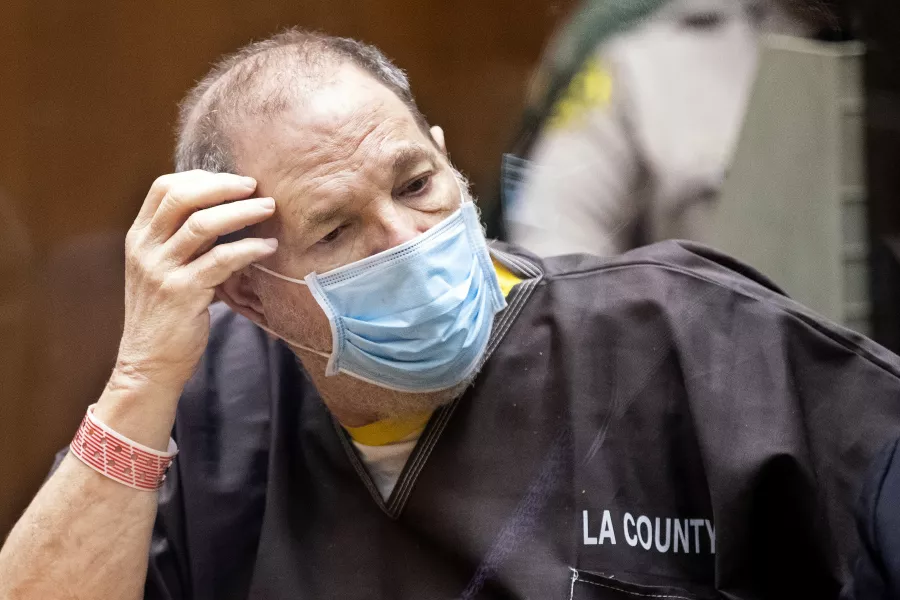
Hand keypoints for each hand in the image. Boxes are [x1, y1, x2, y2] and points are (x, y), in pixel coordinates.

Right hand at [113, 170, 276, 392]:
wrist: (148, 364)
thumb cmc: (166, 316)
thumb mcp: (163, 271)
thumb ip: (183, 242)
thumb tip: (224, 213)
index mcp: (139, 238)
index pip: (164, 188)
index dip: (201, 177)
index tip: (233, 182)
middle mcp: (145, 249)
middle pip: (182, 196)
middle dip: (224, 186)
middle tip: (256, 186)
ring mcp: (161, 270)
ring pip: (202, 224)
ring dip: (241, 212)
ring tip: (269, 208)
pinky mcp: (182, 293)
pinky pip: (220, 260)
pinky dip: (249, 249)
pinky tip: (269, 247)